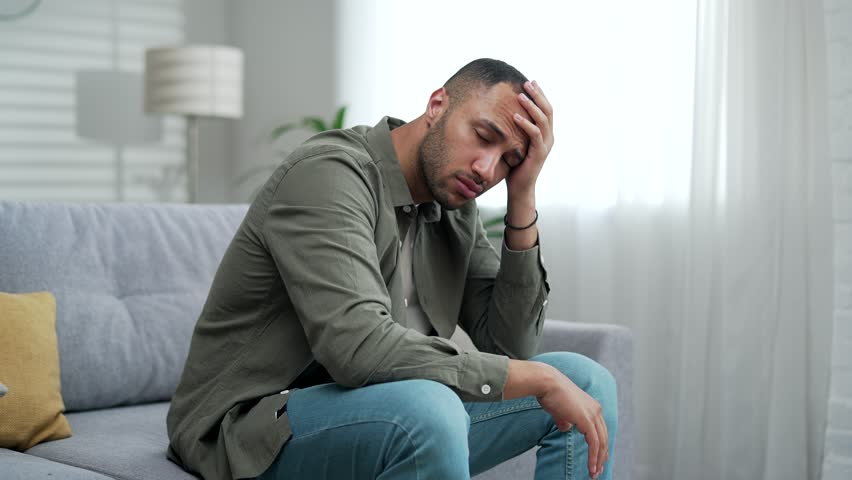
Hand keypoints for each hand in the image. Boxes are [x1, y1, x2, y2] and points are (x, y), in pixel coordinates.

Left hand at [507, 80, 553, 197]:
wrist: (520, 187)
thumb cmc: (515, 165)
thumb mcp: (516, 142)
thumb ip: (516, 129)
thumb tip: (504, 111)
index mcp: (546, 133)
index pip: (546, 109)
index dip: (540, 95)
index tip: (530, 82)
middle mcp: (549, 137)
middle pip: (548, 110)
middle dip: (537, 95)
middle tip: (527, 83)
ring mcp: (546, 145)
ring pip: (543, 120)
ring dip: (532, 106)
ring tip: (520, 96)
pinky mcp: (540, 154)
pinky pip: (535, 135)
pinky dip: (526, 124)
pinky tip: (515, 117)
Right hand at [537, 369, 608, 478]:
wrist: (546, 383)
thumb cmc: (550, 394)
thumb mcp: (560, 410)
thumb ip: (566, 420)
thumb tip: (566, 428)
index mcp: (592, 406)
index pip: (600, 430)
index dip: (600, 447)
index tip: (598, 460)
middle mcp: (596, 410)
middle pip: (604, 438)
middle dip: (601, 456)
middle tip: (597, 470)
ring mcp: (593, 414)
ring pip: (601, 443)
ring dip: (598, 460)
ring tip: (594, 473)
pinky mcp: (587, 420)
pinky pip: (594, 443)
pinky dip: (593, 457)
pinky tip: (591, 467)